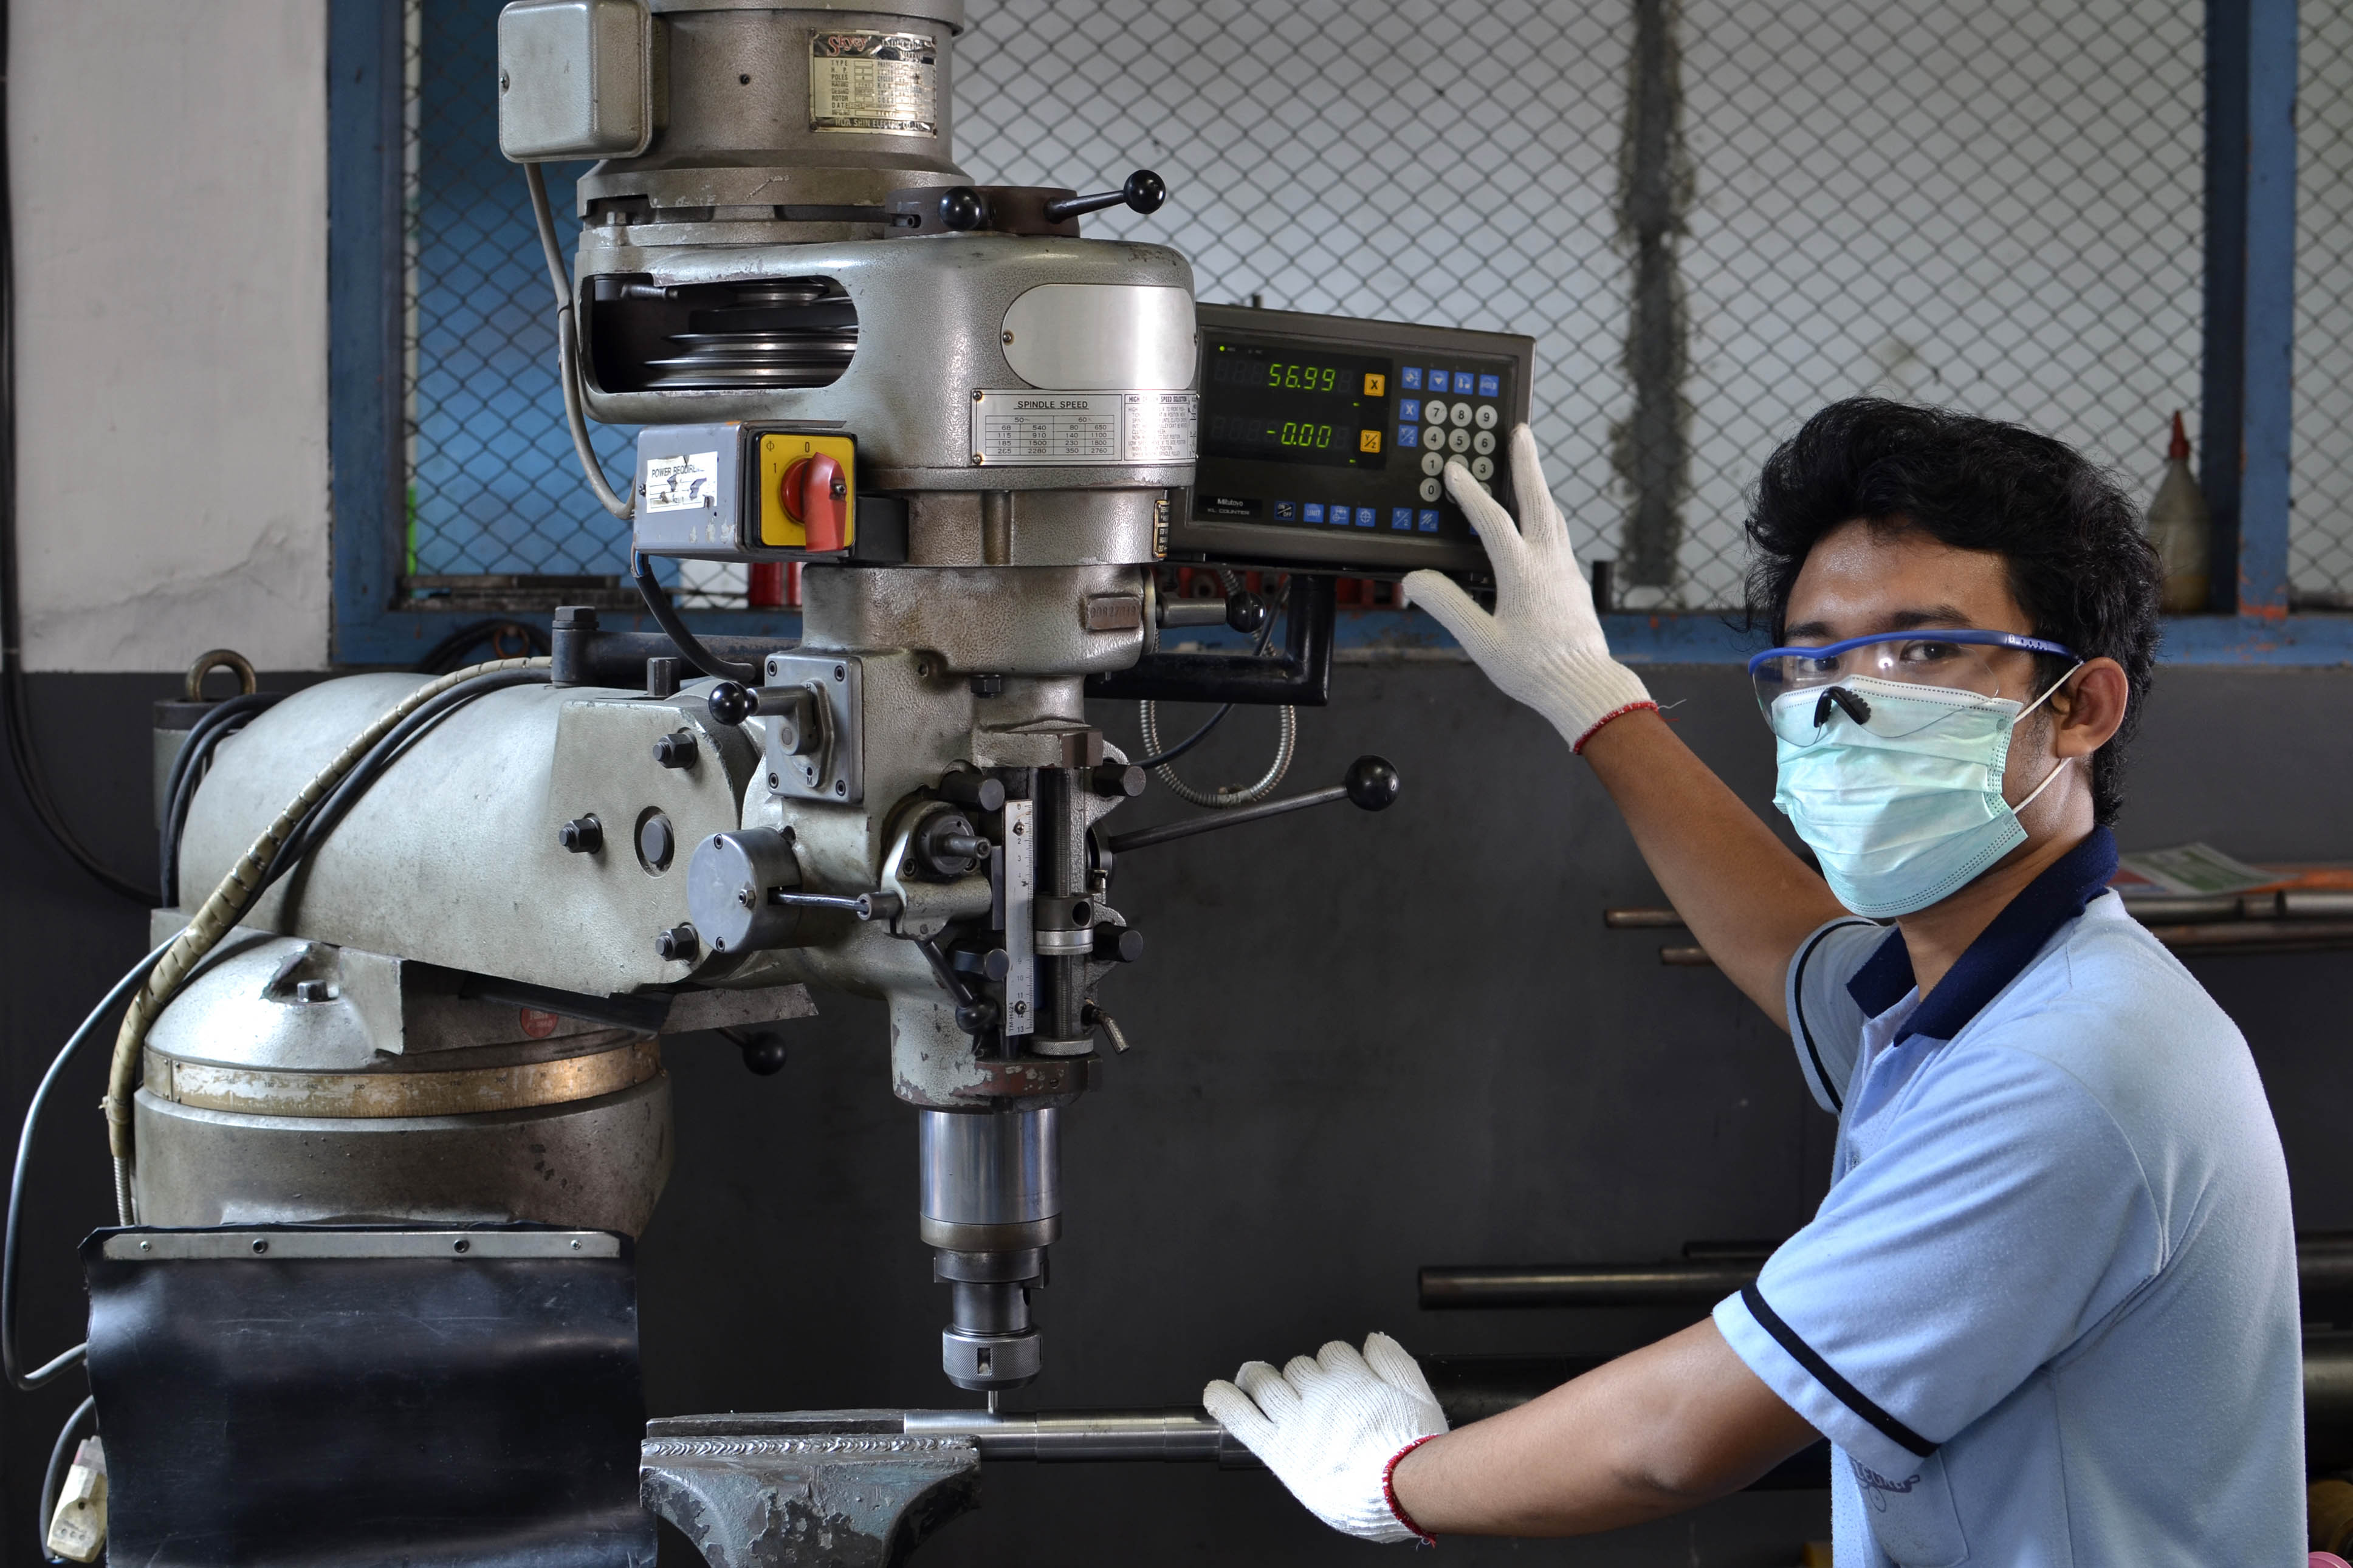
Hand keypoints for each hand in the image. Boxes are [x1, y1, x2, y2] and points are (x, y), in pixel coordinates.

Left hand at [1203, 1333, 1447, 1543]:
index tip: (1338, 1381)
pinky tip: (1217, 1393)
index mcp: (1351, 1379)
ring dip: (1263, 1382)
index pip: (1332, 1353)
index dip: (1334, 1366)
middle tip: (1309, 1399)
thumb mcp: (1418, 1398)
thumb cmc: (1411, 1453)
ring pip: (1266, 1382)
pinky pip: (1242, 1416)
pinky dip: (1225, 1401)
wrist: (1395, 1490)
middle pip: (1298, 1367)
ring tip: (1261, 1387)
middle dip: (1302, 1376)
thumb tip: (1374, 1340)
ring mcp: (1295, 1419)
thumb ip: (1394, 1363)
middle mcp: (1319, 1392)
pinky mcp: (1278, 1448)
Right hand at [1401, 425, 1654, 751]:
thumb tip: (1416, 581)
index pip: (1492, 520)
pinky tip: (1541, 527)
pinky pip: (1559, 539)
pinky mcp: (1574, 585)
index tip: (1454, 469)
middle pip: (1538, 501)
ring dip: (1539, 488)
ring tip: (1530, 469)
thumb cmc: (1534, 669)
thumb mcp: (1481, 642)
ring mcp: (1566, 572)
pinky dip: (1546, 519)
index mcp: (1522, 573)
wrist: (1585, 686)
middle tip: (1522, 431)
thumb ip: (1448, 606)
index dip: (1470, 493)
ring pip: (1553, 517)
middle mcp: (1549, 564)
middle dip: (1527, 464)